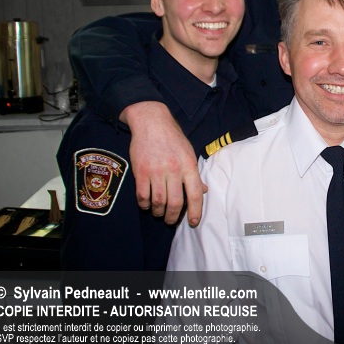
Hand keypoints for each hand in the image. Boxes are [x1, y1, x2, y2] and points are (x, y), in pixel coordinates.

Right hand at [121, 101, 205, 225]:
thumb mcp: (188, 152)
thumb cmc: (172, 137)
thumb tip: (202, 191)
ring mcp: (156, 171)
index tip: (194, 222)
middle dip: (173, 217)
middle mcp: (174, 170)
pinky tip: (147, 204)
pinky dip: (144, 204)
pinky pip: (142, 195)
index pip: (195, 194)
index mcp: (188, 166)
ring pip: (158, 202)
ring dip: (159, 212)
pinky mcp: (141, 171)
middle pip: (176, 203)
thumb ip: (194, 173)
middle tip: (171, 220)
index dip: (196, 211)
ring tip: (159, 213)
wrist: (151, 121)